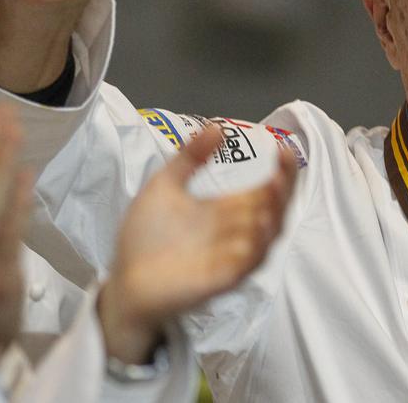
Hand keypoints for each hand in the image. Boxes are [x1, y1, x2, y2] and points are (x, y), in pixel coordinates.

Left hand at [97, 124, 297, 362]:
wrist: (124, 278)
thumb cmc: (147, 236)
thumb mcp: (166, 186)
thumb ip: (191, 157)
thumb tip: (217, 126)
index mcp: (227, 210)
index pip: (265, 190)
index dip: (281, 172)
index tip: (283, 148)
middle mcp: (235, 232)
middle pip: (274, 211)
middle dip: (283, 190)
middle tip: (280, 170)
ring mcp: (230, 257)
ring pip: (266, 238)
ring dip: (274, 216)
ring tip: (273, 191)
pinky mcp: (219, 280)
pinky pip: (246, 265)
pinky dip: (256, 248)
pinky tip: (257, 229)